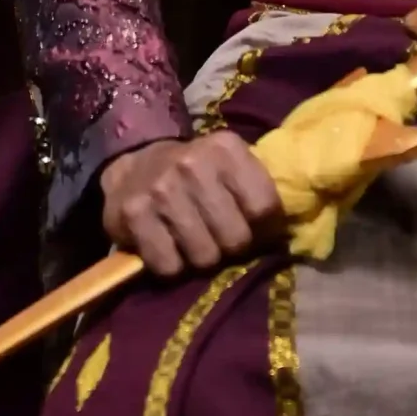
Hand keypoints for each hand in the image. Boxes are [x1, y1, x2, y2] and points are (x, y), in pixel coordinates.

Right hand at [99, 132, 284, 278]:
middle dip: (230, 246)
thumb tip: (283, 233)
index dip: (263, 228)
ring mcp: (161, 189)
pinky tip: (168, 245)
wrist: (137, 162)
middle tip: (218, 236)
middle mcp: (193, 163)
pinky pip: (169, 266)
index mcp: (225, 148)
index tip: (252, 227)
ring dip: (201, 258)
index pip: (264, 207)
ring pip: (204, 257)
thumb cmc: (197, 173)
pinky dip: (171, 266)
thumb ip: (259, 190)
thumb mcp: (231, 166)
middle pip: (236, 238)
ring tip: (193, 241)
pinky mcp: (134, 214)